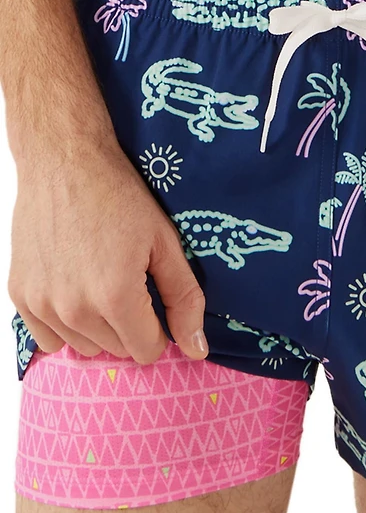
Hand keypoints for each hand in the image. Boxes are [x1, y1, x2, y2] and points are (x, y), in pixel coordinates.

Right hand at [7, 139, 208, 363]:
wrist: (65, 162)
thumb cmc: (118, 197)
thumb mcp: (165, 244)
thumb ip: (184, 299)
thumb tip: (197, 349)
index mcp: (116, 296)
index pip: (146, 350)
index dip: (159, 331)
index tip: (156, 304)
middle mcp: (74, 308)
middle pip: (117, 349)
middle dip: (132, 326)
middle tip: (131, 281)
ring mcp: (42, 303)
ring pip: (84, 346)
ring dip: (99, 327)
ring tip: (103, 282)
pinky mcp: (20, 295)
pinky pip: (48, 339)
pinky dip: (66, 325)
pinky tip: (76, 290)